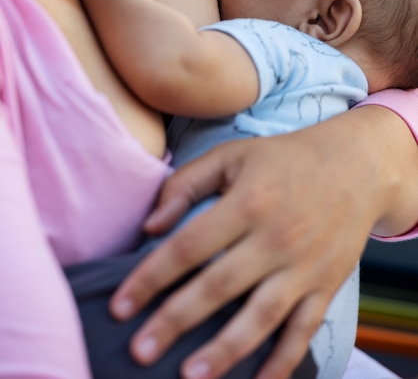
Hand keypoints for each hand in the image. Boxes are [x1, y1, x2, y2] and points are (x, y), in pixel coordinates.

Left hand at [108, 106, 408, 378]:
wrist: (356, 166)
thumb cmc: (284, 159)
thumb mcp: (232, 155)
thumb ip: (186, 184)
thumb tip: (151, 226)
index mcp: (248, 202)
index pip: (188, 246)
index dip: (150, 278)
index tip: (120, 306)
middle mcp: (275, 238)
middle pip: (218, 287)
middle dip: (175, 321)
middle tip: (140, 350)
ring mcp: (304, 266)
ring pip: (260, 317)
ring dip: (224, 350)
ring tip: (189, 375)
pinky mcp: (326, 285)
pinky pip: (303, 329)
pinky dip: (283, 359)